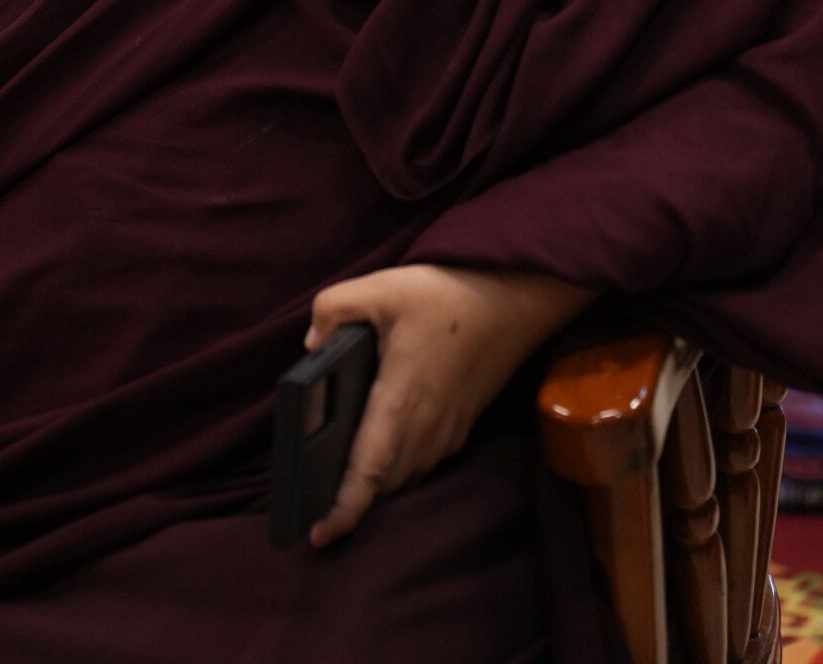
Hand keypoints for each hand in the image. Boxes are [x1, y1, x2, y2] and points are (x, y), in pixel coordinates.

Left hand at [303, 262, 594, 547]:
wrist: (513, 298)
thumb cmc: (449, 294)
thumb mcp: (382, 286)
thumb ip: (333, 308)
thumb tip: (310, 342)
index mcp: (403, 400)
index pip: (370, 474)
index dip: (344, 510)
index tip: (319, 535)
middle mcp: (428, 428)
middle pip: (383, 485)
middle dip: (349, 502)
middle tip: (309, 502)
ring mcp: (447, 431)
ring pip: (404, 477)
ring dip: (374, 486)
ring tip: (335, 485)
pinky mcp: (459, 425)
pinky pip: (421, 462)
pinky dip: (395, 469)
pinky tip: (374, 450)